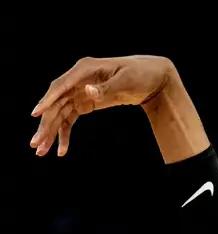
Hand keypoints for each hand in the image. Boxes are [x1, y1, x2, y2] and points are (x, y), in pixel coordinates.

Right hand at [29, 55, 175, 157]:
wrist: (152, 77)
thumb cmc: (140, 74)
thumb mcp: (127, 80)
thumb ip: (107, 87)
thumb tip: (87, 91)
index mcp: (84, 69)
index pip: (61, 86)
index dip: (48, 100)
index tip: (36, 114)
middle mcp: (77, 79)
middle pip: (56, 103)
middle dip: (45, 124)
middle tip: (35, 144)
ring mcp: (79, 91)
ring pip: (59, 113)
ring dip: (51, 132)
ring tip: (41, 151)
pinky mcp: (85, 102)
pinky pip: (70, 118)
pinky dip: (65, 133)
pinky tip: (61, 149)